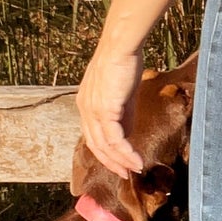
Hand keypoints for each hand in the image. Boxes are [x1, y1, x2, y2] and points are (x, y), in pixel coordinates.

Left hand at [77, 36, 145, 174]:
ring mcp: (92, 111)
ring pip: (105, 146)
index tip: (120, 162)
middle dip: (112, 162)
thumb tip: (127, 135)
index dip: (106, 152)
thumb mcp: (122, 94)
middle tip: (126, 173)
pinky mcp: (104, 111)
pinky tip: (136, 160)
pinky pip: (115, 140)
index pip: (93, 135)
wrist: (121, 47)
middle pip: (96, 145)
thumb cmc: (123, 63)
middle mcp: (85, 110)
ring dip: (121, 161)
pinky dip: (126, 153)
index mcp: (86, 105)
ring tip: (136, 169)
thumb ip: (123, 115)